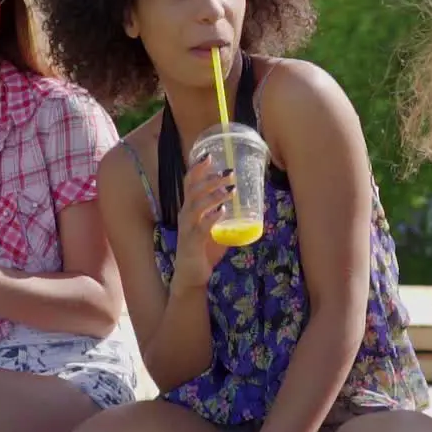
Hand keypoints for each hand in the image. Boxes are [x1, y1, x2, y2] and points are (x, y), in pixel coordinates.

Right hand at [171, 155, 233, 289]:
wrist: (191, 276)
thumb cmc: (202, 251)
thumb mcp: (214, 229)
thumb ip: (224, 217)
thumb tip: (246, 207)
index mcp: (189, 210)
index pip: (189, 184)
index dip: (197, 169)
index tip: (209, 155)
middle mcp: (185, 215)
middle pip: (193, 190)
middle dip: (211, 179)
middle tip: (230, 173)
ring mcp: (187, 228)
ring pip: (196, 205)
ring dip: (213, 195)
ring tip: (230, 190)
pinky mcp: (192, 242)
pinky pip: (201, 227)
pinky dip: (212, 217)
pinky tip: (223, 212)